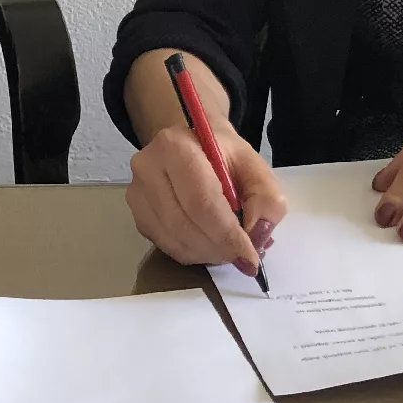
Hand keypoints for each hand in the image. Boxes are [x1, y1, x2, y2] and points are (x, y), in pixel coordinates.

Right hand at [126, 121, 284, 273]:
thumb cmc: (223, 154)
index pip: (201, 202)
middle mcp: (148, 167)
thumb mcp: (255, 166)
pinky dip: (192, 253)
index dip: (227, 235)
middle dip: (218, 249)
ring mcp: (137, 192)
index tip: (249, 258)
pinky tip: (208, 243)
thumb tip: (256, 235)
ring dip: (207, 254)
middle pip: (184, 225)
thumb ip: (266, 199)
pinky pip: (165, 246)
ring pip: (174, 241)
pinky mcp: (137, 213)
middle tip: (242, 257)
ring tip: (228, 249)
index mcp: (176, 147)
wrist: (190, 143)